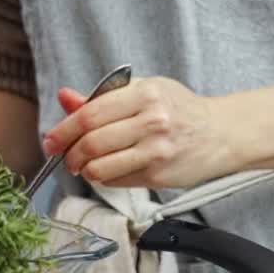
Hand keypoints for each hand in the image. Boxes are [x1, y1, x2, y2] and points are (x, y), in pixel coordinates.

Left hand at [43, 76, 232, 188]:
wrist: (221, 133)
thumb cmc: (181, 110)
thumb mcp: (145, 91)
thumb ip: (103, 97)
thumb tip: (66, 98)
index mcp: (145, 94)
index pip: (90, 114)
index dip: (64, 130)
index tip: (52, 140)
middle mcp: (152, 122)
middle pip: (92, 143)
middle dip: (71, 154)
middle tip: (66, 158)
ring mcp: (157, 151)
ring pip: (101, 167)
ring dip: (85, 170)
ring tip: (85, 167)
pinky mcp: (160, 174)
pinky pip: (118, 180)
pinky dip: (106, 178)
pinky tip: (111, 170)